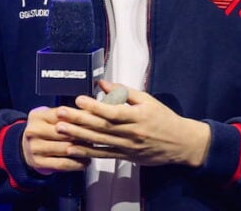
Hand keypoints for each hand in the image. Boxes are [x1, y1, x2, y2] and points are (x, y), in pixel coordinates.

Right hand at [22, 106, 90, 174]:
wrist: (24, 148)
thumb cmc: (43, 130)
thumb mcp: (49, 117)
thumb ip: (67, 115)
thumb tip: (91, 112)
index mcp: (38, 116)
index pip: (63, 115)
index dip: (81, 118)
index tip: (95, 121)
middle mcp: (34, 131)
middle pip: (66, 133)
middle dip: (84, 135)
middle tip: (97, 136)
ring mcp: (35, 148)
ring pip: (66, 149)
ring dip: (83, 150)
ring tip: (93, 149)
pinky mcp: (39, 163)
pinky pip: (63, 164)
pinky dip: (77, 163)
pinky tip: (85, 161)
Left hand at [54, 81, 210, 167]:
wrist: (180, 144)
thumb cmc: (163, 118)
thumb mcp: (147, 100)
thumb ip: (124, 90)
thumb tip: (101, 82)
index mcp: (137, 116)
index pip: (112, 112)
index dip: (94, 106)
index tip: (78, 99)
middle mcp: (131, 133)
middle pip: (101, 127)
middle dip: (78, 120)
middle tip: (60, 113)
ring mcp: (127, 147)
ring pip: (99, 141)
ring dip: (77, 135)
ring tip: (60, 129)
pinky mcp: (125, 157)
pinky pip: (103, 155)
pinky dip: (87, 152)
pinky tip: (72, 148)